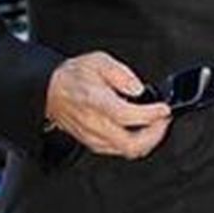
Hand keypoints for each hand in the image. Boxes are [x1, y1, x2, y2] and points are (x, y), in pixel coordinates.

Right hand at [46, 52, 171, 159]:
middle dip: (155, 135)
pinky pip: (119, 151)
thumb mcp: (98, 61)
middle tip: (163, 121)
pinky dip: (135, 144)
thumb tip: (137, 88)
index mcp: (95, 101)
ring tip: (155, 126)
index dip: (150, 115)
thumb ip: (120, 73)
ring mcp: (93, 137)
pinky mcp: (93, 143)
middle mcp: (94, 123)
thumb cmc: (73, 76)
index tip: (163, 109)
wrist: (50, 91)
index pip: (126, 115)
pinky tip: (141, 132)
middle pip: (130, 144)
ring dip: (147, 142)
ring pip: (126, 151)